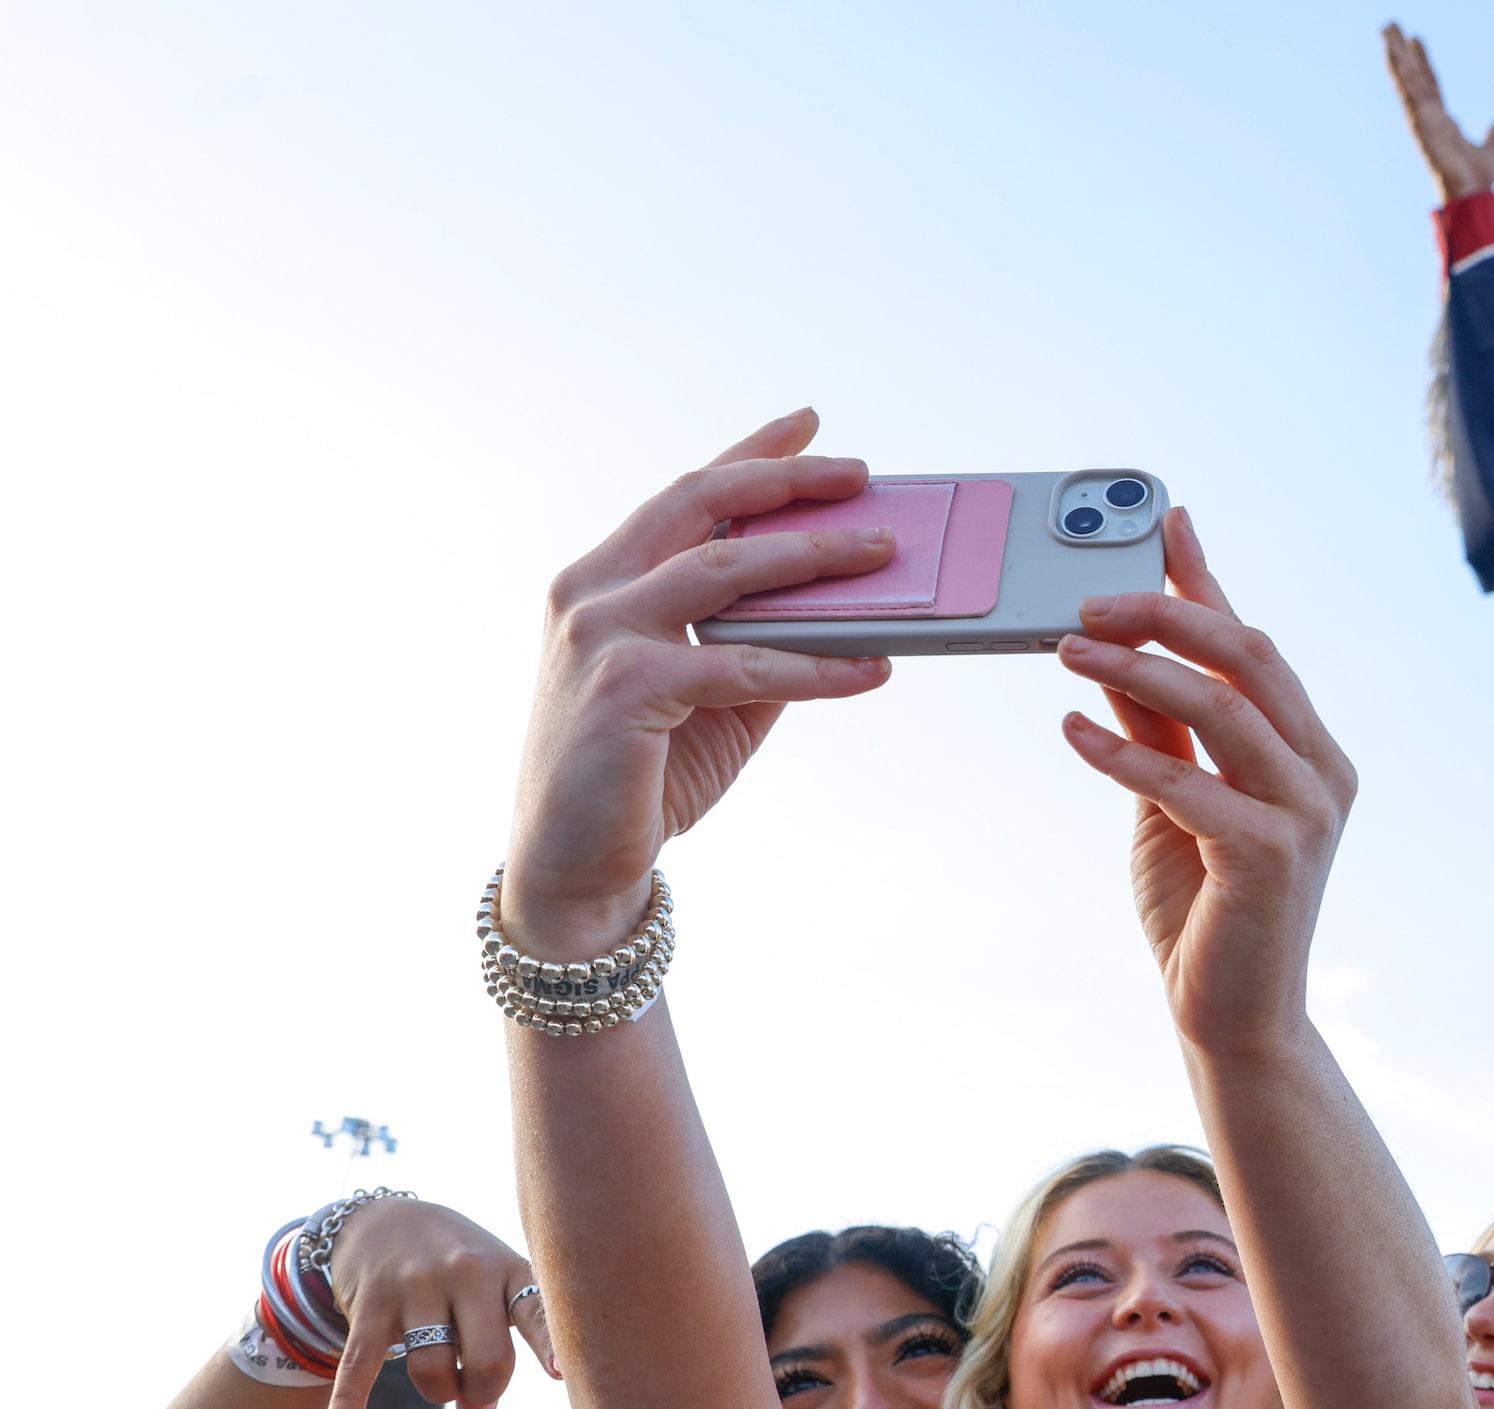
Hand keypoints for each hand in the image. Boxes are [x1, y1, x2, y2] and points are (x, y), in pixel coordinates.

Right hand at [322, 1200, 553, 1408]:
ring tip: (441, 1379)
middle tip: (474, 1389)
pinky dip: (350, 1405)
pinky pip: (361, 1365)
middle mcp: (467, 1272)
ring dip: (439, 1392)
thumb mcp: (488, 1299)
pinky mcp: (371, 1301)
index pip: (536, 1310)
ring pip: (434, 1369)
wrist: (385, 1219)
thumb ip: (492, 1362)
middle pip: (488, 1361)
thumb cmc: (457, 1274)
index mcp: (508, 1270)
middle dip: (484, 1393)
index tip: (561, 1373)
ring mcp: (416, 1284)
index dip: (549, 1344)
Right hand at [503, 409, 897, 958]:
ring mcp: (602, 636)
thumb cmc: (644, 777)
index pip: (684, 498)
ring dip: (815, 558)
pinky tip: (871, 668)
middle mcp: (592, 593)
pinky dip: (819, 665)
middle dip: (787, 482)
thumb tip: (841, 607)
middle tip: (860, 474)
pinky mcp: (627, 688)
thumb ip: (757, 643)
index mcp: (603, 581)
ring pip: (727, 573)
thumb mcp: (713, 698)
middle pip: (700, 508)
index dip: (748, 456)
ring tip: (884, 552)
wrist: (576, 866)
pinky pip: (746, 666)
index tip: (807, 424)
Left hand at [1057, 511, 1356, 1058]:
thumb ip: (1158, 729)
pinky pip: (1185, 782)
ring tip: (1068, 647)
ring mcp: (1305, 813)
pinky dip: (1122, 750)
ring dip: (1139, 668)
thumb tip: (1113, 651)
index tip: (1166, 521)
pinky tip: (1069, 730)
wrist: (1233, 1020)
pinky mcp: (1270, 856)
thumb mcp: (1173, 802)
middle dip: (1168, 611)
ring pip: (1221, 708)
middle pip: (1249, 656)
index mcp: (1310, 751)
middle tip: (1089, 594)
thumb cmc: (1206, 910)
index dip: (1208, 580)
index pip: (1253, 646)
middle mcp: (1321, 772)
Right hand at [1383, 23, 1493, 202]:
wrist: (1472, 193)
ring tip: (1385, 28)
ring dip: (1394, 53)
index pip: (1430, 83)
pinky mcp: (1419, 119)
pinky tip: (1391, 51)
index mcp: (1441, 120)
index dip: (1423, 61)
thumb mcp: (1491, 150)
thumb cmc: (1477, 179)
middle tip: (1390, 26)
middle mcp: (1428, 116)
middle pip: (1413, 75)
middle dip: (1401, 51)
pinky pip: (1408, 89)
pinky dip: (1399, 70)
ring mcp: (1421, 116)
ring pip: (1406, 78)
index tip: (1415, 40)